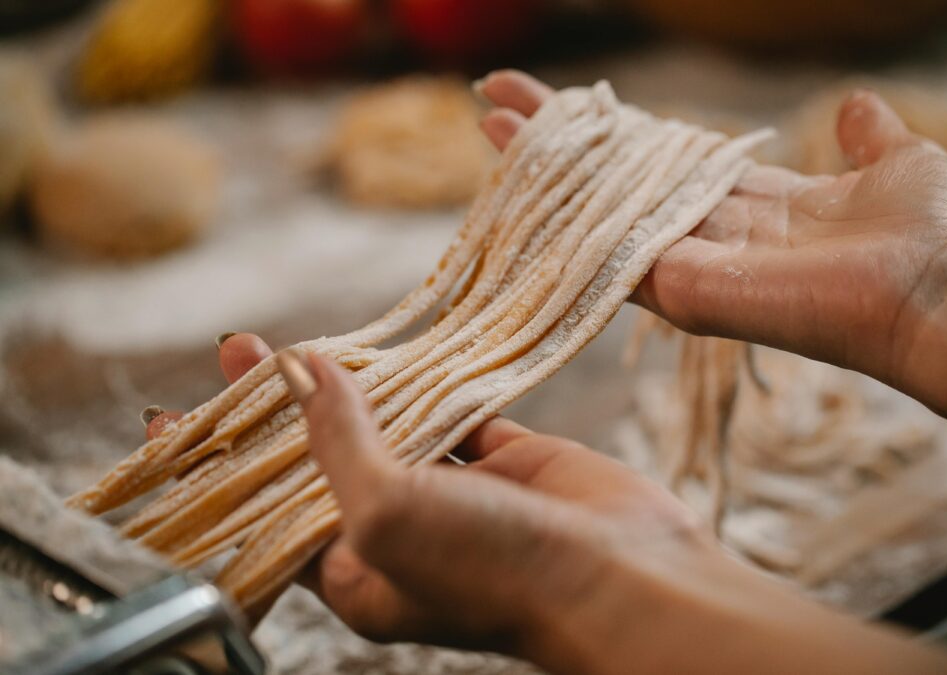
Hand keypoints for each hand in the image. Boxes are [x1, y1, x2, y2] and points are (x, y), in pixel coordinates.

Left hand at [146, 334, 701, 656]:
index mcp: (358, 570)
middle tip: (240, 352)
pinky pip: (455, 408)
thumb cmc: (500, 574)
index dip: (225, 461)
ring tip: (305, 341)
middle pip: (324, 458)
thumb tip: (305, 375)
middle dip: (281, 409)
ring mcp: (455, 493)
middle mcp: (401, 531)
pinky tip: (400, 347)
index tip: (179, 414)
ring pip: (390, 427)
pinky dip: (429, 379)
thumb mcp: (389, 515)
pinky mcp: (506, 459)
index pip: (267, 508)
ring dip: (353, 386)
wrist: (626, 580)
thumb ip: (340, 443)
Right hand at [477, 71, 946, 468]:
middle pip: (621, 186)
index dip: (623, 132)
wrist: (945, 299)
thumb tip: (855, 104)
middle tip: (497, 104)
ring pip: (601, 216)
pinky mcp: (684, 291)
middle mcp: (715, 237)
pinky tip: (516, 181)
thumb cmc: (937, 241)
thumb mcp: (902, 164)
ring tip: (491, 126)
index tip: (576, 100)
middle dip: (561, 145)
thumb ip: (868, 138)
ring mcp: (693, 268)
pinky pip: (608, 257)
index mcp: (760, 205)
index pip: (670, 163)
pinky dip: (563, 221)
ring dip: (545, 173)